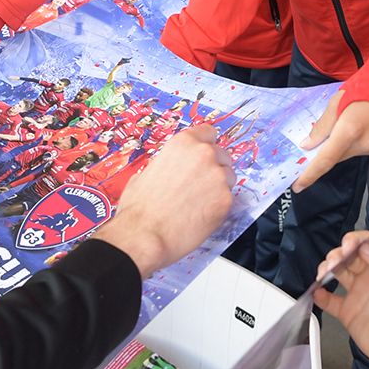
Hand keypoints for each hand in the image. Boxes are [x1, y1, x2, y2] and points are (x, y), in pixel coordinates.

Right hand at [94, 127, 233, 274]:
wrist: (144, 236)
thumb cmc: (139, 208)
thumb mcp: (146, 172)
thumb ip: (168, 163)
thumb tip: (173, 167)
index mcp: (183, 143)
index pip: (208, 132)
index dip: (205, 145)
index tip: (204, 153)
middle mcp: (204, 155)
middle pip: (222, 154)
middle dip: (213, 167)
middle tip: (198, 184)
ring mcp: (218, 177)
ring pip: (228, 177)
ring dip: (218, 186)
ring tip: (198, 201)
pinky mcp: (225, 200)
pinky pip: (228, 198)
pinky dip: (218, 205)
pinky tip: (200, 214)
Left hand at [295, 94, 368, 191]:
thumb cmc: (365, 89)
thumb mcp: (337, 102)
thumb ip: (322, 126)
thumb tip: (307, 146)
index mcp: (350, 130)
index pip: (326, 159)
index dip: (310, 175)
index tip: (298, 186)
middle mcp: (365, 143)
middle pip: (336, 158)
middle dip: (324, 153)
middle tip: (317, 141)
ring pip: (348, 155)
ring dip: (341, 145)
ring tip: (347, 123)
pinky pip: (360, 151)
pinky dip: (353, 143)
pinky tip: (358, 127)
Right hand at [313, 231, 368, 368]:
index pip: (367, 245)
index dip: (355, 241)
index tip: (348, 245)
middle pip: (349, 257)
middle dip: (338, 254)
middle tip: (335, 260)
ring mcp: (359, 296)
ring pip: (337, 274)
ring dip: (327, 268)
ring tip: (324, 272)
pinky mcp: (349, 314)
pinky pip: (330, 301)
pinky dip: (320, 295)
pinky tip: (316, 291)